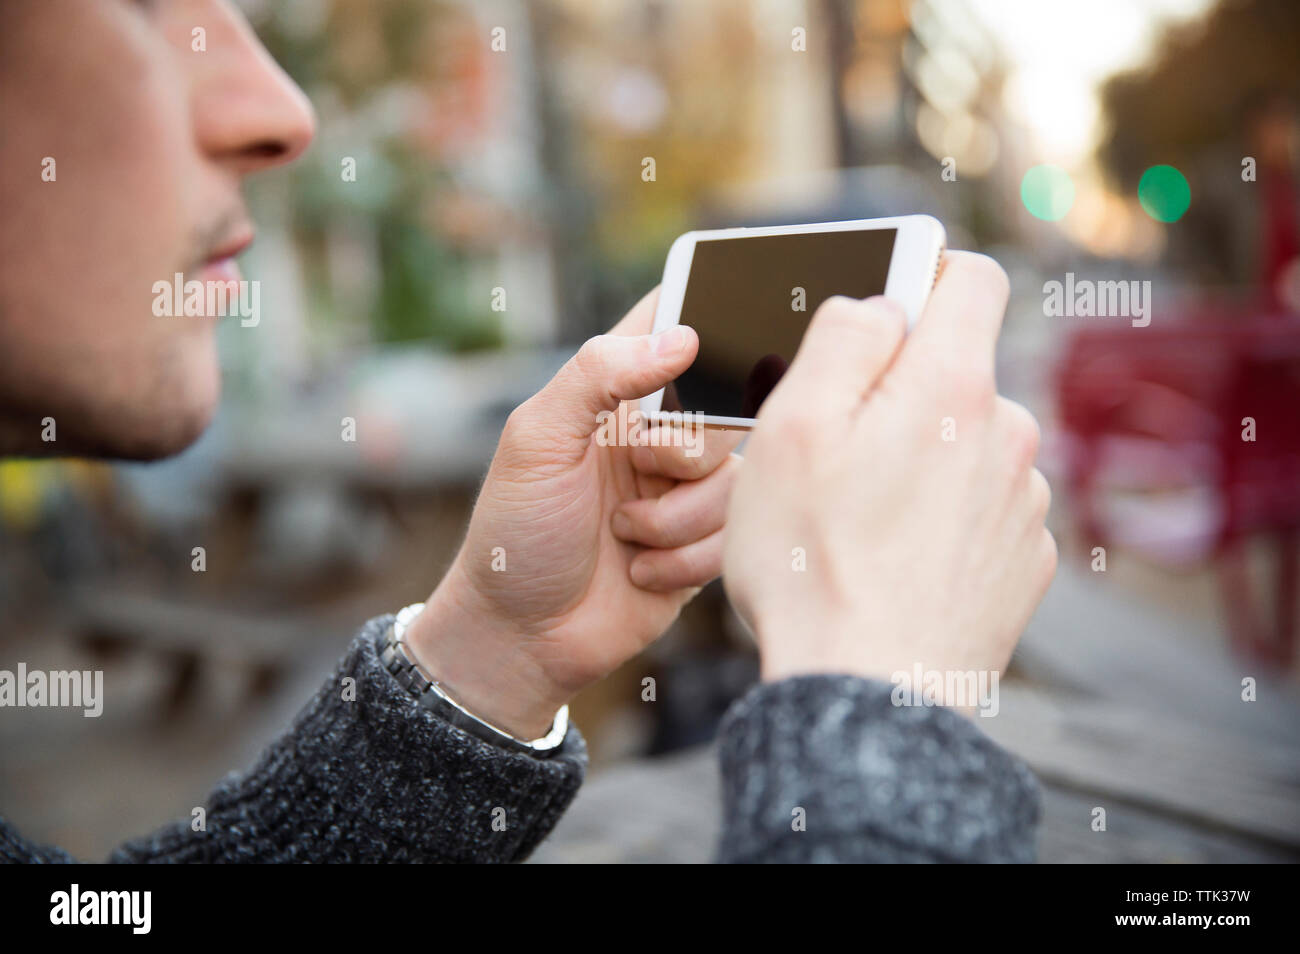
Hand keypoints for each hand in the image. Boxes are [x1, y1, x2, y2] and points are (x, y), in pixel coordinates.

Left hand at [407, 289, 741, 736]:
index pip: (673, 325)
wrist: (522, 636)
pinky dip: (683, 562)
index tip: (703, 342)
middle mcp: (660, 436)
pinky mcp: (706, 545)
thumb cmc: (516, 531)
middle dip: (680, 451)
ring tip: (622, 535)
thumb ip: (598, 373)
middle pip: (726, 409)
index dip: (704, 317)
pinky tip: (639, 572)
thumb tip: (682, 337)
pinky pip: (734, 536)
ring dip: (674, 519)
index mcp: (617, 395)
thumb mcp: (536, 439)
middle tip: (637, 471)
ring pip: (734, 479)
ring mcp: (686, 492)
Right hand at [723, 252, 1055, 693]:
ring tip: (859, 525)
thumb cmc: (814, 564)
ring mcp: (1024, 503)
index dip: (924, 277)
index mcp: (951, 386)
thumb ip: (844, 337)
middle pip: (956, 372)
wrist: (868, 695)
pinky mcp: (1024, 562)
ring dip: (921, 463)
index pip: (973, 278)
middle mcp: (1008, 434)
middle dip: (900, 393)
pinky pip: (980, 511)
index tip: (882, 312)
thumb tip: (881, 304)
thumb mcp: (792, 427)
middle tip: (835, 454)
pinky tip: (895, 563)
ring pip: (965, 446)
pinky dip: (942, 521)